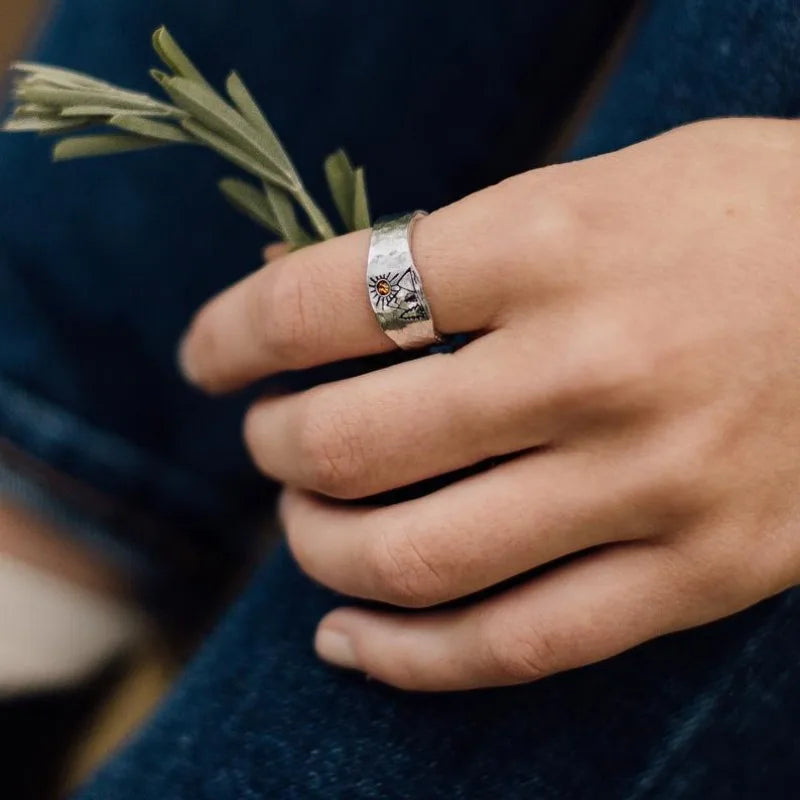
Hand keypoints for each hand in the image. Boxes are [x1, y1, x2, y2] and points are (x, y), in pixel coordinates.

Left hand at [179, 118, 799, 690]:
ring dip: (321, 550)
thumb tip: (318, 289)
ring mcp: (650, 483)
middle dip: (276, 446)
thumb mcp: (598, 187)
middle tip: (267, 439)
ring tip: (305, 527)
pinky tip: (351, 641)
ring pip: (419, 559)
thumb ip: (462, 248)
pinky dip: (408, 659)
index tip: (209, 353)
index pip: (333, 298)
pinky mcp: (700, 571)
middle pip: (354, 443)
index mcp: (557, 243)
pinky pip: (516, 645)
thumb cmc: (743, 216)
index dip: (238, 331)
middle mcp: (593, 366)